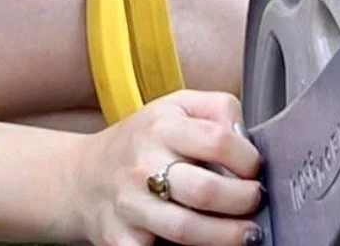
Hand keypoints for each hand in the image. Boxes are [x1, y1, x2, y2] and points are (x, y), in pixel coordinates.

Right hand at [68, 90, 263, 245]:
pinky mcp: (120, 239)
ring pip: (186, 229)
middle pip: (205, 190)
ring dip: (226, 237)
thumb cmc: (142, 141)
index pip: (217, 140)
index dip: (247, 159)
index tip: (255, 169)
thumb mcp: (176, 107)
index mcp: (161, 126)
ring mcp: (130, 204)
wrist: (82, 175)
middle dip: (243, 201)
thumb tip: (246, 137)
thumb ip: (216, 109)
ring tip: (248, 234)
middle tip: (256, 202)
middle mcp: (143, 163)